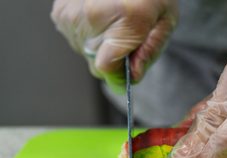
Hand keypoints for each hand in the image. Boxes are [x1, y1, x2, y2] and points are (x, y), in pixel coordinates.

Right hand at [51, 0, 177, 91]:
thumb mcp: (165, 20)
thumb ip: (150, 51)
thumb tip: (132, 76)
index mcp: (125, 19)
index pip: (107, 68)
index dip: (119, 72)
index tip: (129, 66)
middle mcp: (92, 16)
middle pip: (97, 63)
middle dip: (114, 57)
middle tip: (127, 32)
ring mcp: (72, 14)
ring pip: (85, 52)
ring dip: (100, 44)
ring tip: (113, 18)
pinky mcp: (60, 12)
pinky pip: (74, 38)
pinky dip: (88, 32)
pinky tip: (101, 13)